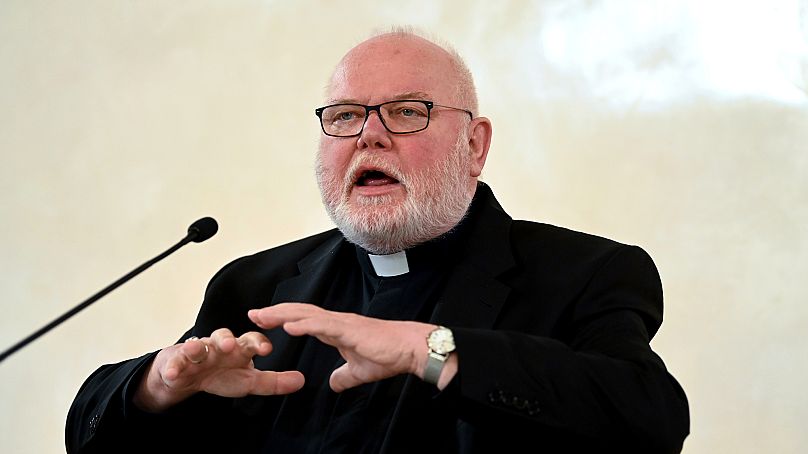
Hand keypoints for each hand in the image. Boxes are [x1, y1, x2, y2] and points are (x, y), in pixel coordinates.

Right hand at [133, 328, 303, 412]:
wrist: (187, 375)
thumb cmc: (222, 374)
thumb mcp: (249, 381)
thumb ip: (274, 382)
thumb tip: (301, 381)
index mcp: (239, 349)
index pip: (251, 341)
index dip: (259, 343)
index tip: (267, 349)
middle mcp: (219, 346)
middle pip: (224, 336)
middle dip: (227, 339)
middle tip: (230, 345)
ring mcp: (198, 351)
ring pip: (198, 345)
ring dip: (198, 346)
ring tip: (198, 350)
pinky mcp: (177, 360)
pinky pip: (175, 362)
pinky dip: (173, 367)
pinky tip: (173, 373)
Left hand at [248, 303, 448, 391]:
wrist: (410, 350)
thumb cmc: (390, 356)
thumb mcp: (359, 371)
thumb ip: (344, 376)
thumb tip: (333, 384)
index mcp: (337, 329)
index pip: (305, 320)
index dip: (284, 318)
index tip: (264, 320)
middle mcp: (337, 321)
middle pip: (300, 312)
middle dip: (275, 312)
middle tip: (253, 313)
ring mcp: (342, 323)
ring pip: (307, 314)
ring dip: (283, 314)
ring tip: (263, 316)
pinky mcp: (350, 329)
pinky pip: (323, 325)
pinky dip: (305, 324)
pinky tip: (289, 325)